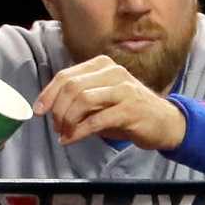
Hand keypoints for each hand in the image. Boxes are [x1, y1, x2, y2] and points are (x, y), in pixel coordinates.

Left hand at [35, 55, 186, 149]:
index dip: (48, 94)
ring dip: (68, 120)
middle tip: (56, 127)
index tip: (39, 110)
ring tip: (65, 133)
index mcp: (102, 65)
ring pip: (82, 100)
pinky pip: (97, 119)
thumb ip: (80, 98)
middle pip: (72, 87)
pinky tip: (72, 139)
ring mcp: (123, 89)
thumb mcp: (103, 99)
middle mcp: (113, 72)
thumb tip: (51, 108)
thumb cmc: (130, 111)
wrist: (165, 122)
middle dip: (58, 110)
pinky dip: (79, 132)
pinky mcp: (130, 110)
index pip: (66, 75)